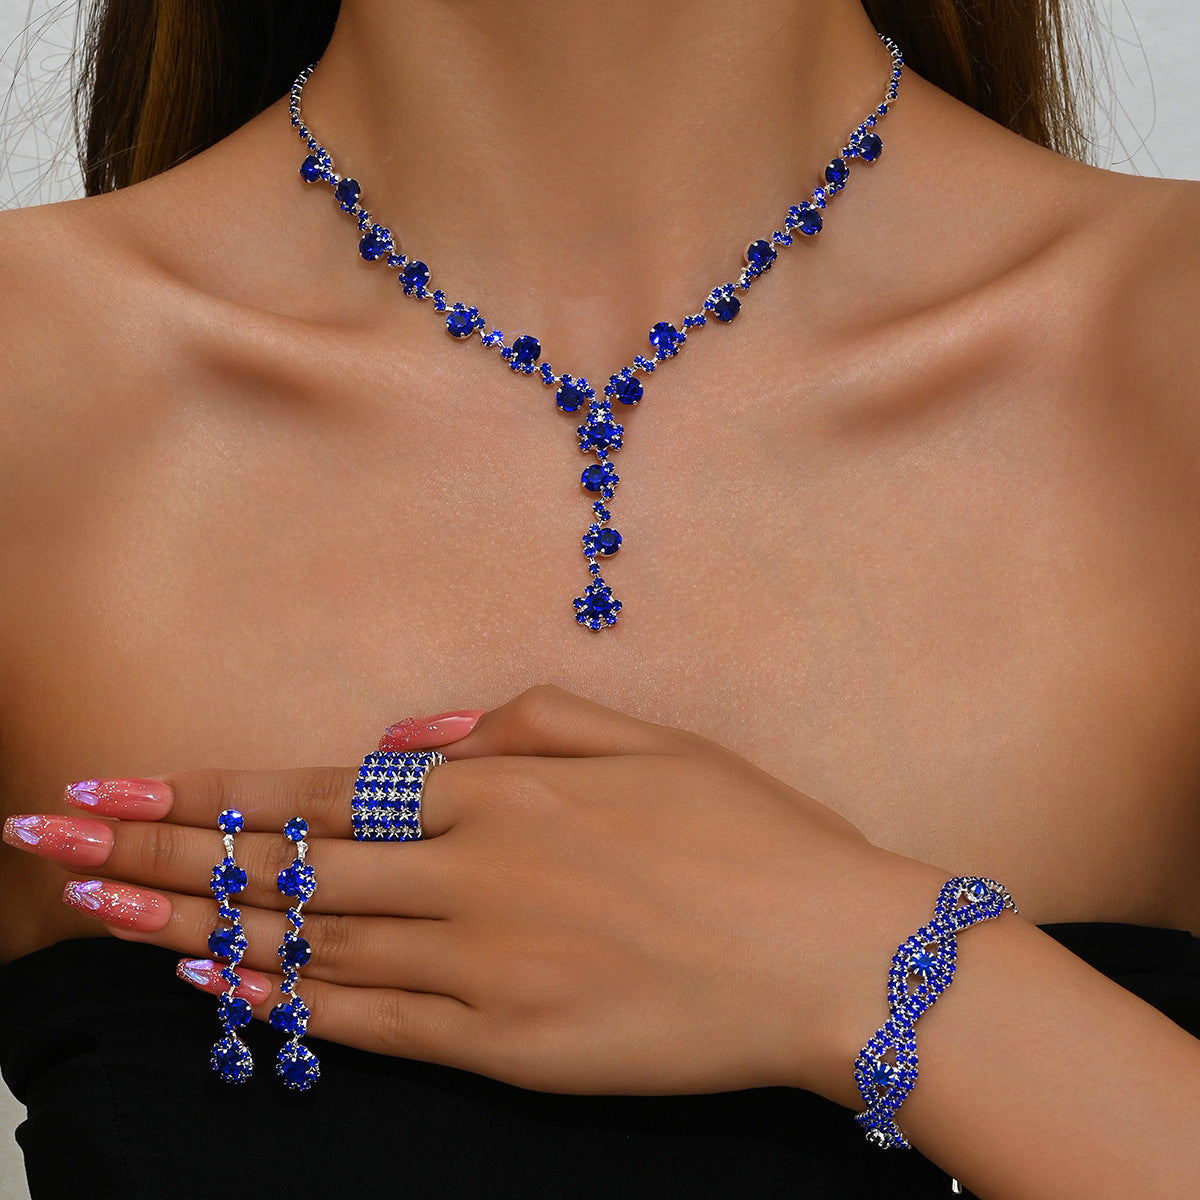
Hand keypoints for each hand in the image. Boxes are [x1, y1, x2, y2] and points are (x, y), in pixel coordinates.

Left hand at [4, 684, 946, 1102]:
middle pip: (290, 865)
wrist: (831, 951)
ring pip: (310, 944)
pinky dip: (289, 1004)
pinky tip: (223, 989)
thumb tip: (410, 732)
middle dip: (165, 853)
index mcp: (505, 790)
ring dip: (198, 928)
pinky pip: (374, 1022)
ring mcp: (487, 966)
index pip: (324, 789)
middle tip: (59, 843)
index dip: (214, 790)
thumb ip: (517, 721)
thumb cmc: (748, 832)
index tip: (124, 788)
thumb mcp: (643, 736)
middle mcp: (476, 872)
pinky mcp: (511, 1044)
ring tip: (104, 916)